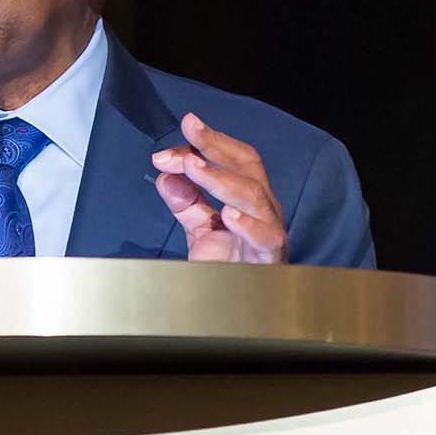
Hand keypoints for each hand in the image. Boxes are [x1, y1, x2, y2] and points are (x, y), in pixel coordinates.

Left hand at [150, 113, 286, 262]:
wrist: (238, 310)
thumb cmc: (228, 266)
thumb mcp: (200, 228)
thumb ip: (184, 201)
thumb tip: (165, 174)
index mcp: (249, 197)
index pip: (234, 159)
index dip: (212, 140)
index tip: (187, 124)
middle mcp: (264, 209)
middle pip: (247, 168)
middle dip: (217, 147)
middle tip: (189, 134)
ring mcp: (270, 232)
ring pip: (255, 196)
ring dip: (222, 179)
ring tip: (195, 168)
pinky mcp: (270, 258)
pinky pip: (265, 238)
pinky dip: (248, 226)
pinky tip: (228, 216)